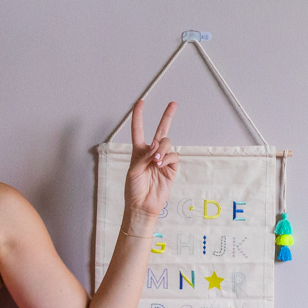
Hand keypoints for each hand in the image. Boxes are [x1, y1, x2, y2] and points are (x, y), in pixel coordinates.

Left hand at [125, 100, 178, 226]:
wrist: (143, 205)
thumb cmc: (134, 189)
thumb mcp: (133, 170)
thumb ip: (144, 155)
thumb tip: (157, 145)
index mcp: (138, 151)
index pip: (138, 130)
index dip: (139, 116)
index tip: (140, 103)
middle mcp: (152, 152)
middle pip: (161, 130)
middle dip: (167, 116)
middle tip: (173, 103)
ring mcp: (163, 159)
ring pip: (167, 143)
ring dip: (162, 149)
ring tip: (155, 161)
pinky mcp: (172, 168)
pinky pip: (173, 156)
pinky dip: (167, 158)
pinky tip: (161, 165)